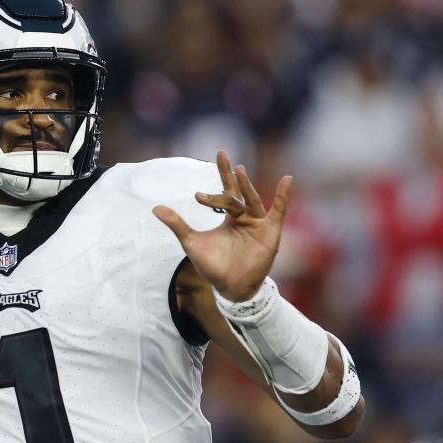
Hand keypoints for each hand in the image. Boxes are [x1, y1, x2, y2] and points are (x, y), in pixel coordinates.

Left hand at [153, 151, 291, 301]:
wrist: (230, 287)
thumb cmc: (212, 266)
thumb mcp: (191, 242)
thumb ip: (177, 224)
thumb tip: (155, 208)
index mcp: (229, 217)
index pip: (225, 192)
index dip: (216, 182)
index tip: (197, 195)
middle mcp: (245, 217)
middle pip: (238, 192)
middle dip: (230, 175)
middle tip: (222, 155)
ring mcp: (258, 224)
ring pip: (251, 200)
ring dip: (246, 186)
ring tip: (239, 170)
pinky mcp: (270, 233)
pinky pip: (279, 211)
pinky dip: (282, 197)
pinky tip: (287, 179)